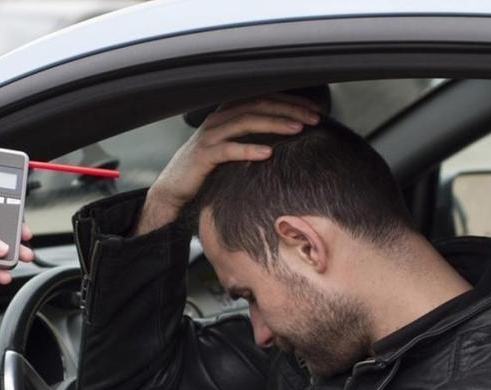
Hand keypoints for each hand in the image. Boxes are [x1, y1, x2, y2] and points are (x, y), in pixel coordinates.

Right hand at [136, 94, 320, 234]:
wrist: (174, 189)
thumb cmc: (208, 170)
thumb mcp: (233, 148)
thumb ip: (253, 137)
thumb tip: (288, 136)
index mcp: (227, 114)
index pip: (263, 98)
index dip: (291, 101)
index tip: (316, 110)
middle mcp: (218, 119)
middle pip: (257, 105)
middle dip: (289, 109)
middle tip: (314, 118)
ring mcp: (209, 136)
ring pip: (245, 122)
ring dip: (274, 123)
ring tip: (297, 129)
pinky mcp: (202, 156)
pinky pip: (228, 149)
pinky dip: (248, 149)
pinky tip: (268, 153)